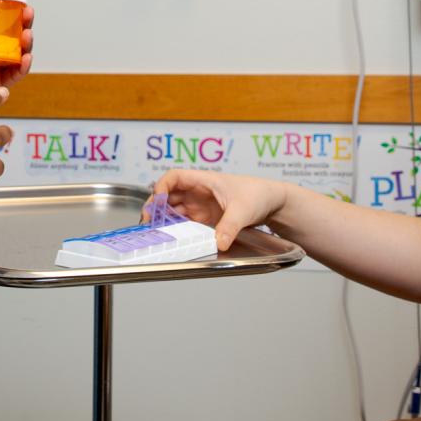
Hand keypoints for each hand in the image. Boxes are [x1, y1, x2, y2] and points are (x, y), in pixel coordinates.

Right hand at [146, 170, 287, 250]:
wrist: (272, 202)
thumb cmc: (258, 194)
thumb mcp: (243, 210)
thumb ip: (229, 227)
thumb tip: (219, 243)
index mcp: (204, 180)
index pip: (174, 177)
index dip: (162, 187)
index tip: (157, 201)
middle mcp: (198, 192)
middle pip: (168, 196)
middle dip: (155, 206)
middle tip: (147, 222)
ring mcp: (200, 206)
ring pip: (173, 210)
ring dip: (162, 220)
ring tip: (154, 233)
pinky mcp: (205, 219)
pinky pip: (185, 223)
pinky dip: (175, 229)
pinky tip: (171, 238)